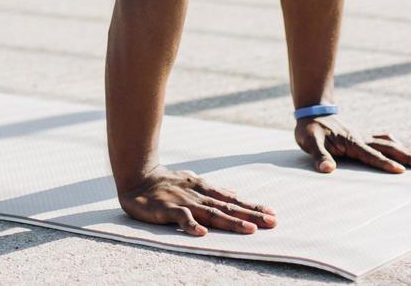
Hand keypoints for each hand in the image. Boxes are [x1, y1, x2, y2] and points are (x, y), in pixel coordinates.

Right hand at [118, 166, 277, 236]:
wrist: (138, 177)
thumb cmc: (167, 182)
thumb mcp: (194, 182)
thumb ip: (213, 190)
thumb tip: (234, 193)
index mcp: (205, 190)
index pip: (234, 200)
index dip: (253, 207)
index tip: (272, 214)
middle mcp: (199, 196)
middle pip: (228, 208)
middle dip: (251, 216)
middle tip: (271, 222)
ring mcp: (184, 202)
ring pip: (211, 214)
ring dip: (231, 222)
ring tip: (249, 230)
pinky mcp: (167, 209)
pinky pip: (181, 218)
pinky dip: (191, 226)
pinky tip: (202, 234)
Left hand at [295, 117, 410, 173]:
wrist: (312, 111)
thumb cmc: (309, 130)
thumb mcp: (309, 143)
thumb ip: (319, 156)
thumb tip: (327, 170)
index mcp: (351, 142)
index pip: (371, 155)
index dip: (385, 163)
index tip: (402, 171)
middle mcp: (362, 138)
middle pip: (389, 148)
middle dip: (409, 157)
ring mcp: (365, 135)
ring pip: (392, 143)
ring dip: (410, 151)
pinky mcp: (365, 135)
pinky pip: (386, 140)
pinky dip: (399, 145)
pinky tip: (408, 150)